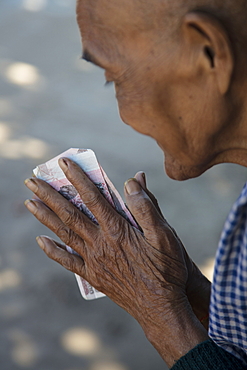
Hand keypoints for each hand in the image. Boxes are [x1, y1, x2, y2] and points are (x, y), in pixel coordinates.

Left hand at [24, 158, 207, 366]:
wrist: (161, 308)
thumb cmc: (166, 269)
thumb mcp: (164, 234)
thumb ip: (146, 206)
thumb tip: (133, 180)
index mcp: (118, 230)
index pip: (93, 197)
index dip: (78, 178)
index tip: (64, 163)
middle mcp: (101, 244)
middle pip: (70, 214)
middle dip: (49, 195)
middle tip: (31, 181)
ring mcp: (94, 261)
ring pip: (64, 234)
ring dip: (45, 217)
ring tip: (29, 203)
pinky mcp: (94, 276)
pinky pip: (68, 262)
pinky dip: (53, 250)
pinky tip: (41, 241)